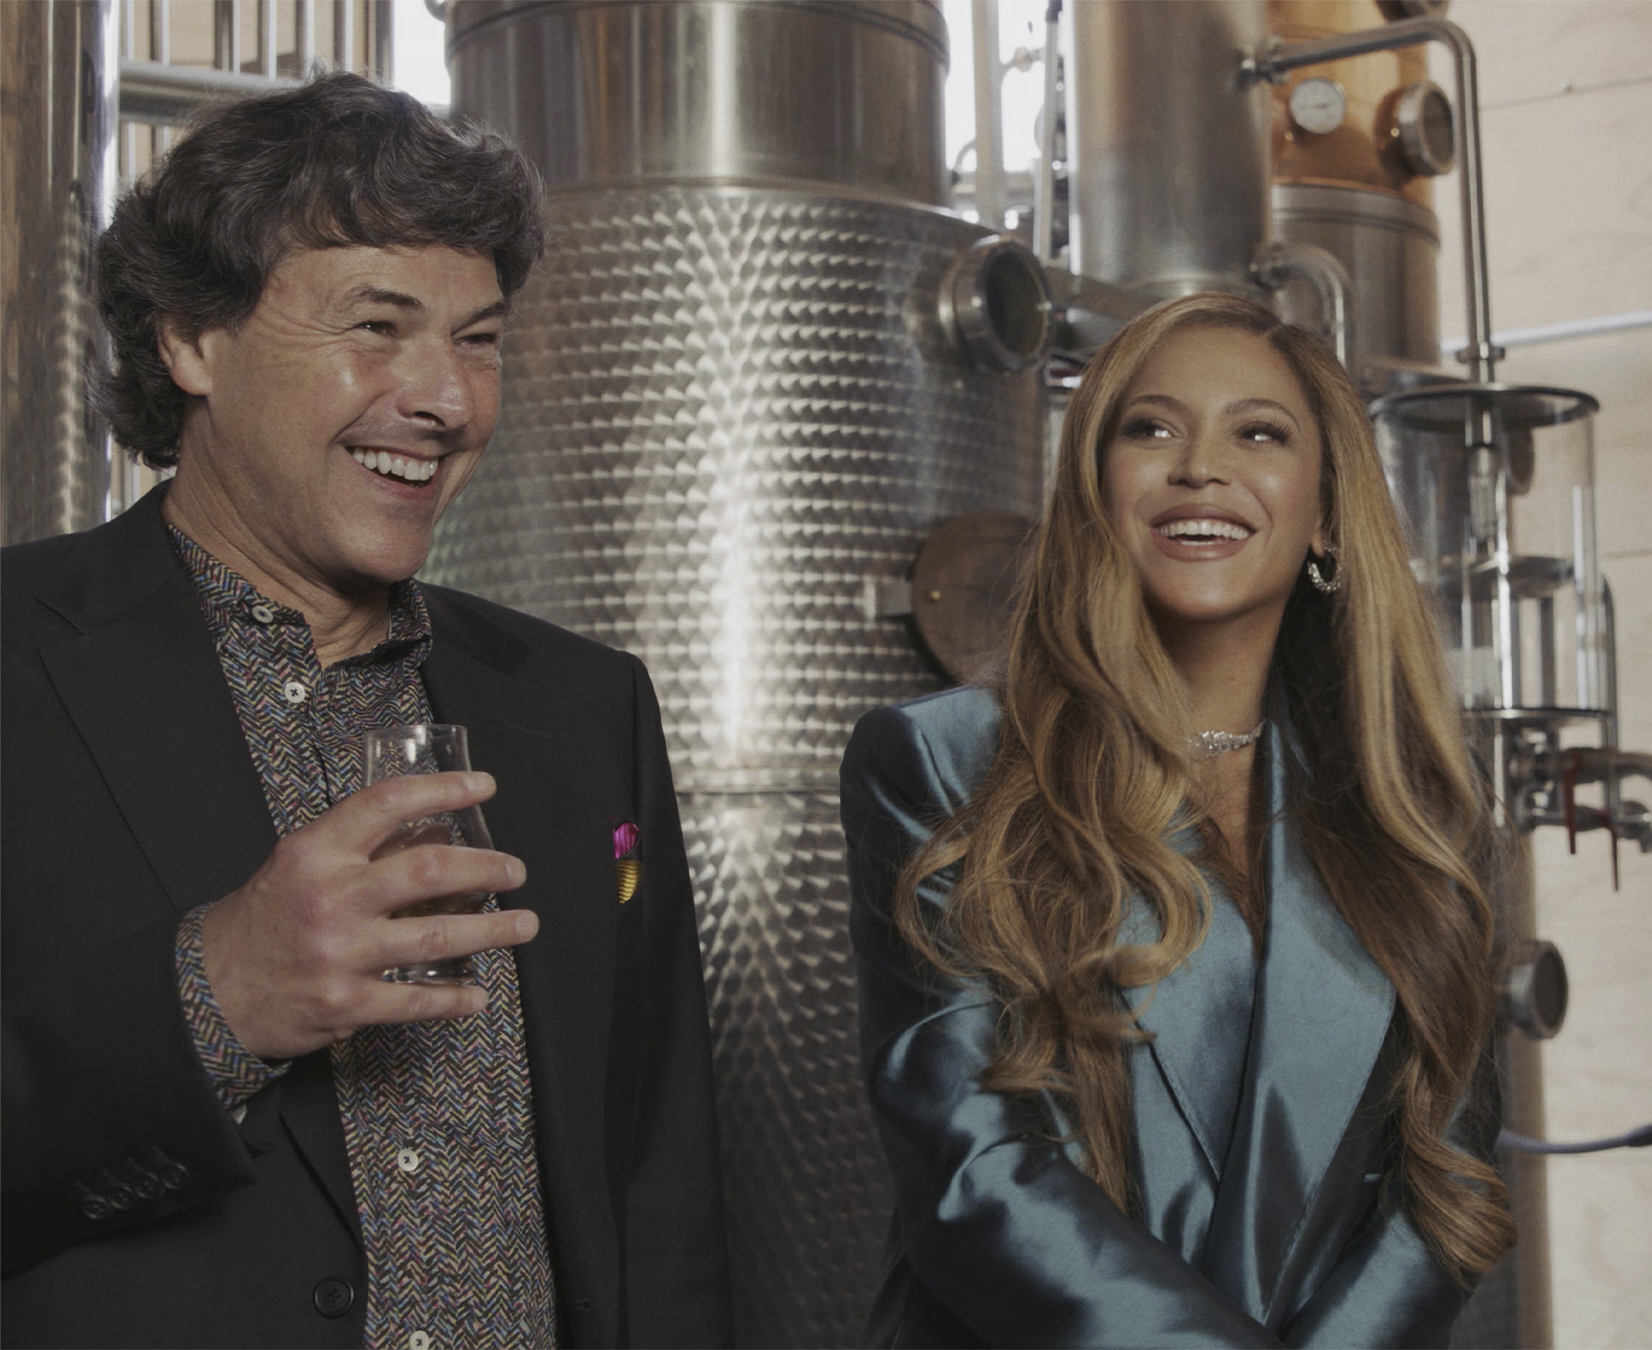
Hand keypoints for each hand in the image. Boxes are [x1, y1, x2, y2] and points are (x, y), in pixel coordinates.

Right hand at [199, 771, 534, 1059]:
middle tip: (515, 869)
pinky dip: (454, 999)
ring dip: (491, 930)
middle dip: (486, 867)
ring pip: (436, 935)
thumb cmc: (264, 920)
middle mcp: (330, 897)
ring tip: (522, 925)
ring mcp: (339, 951)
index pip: (388, 803)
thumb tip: (438, 830)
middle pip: (429, 871)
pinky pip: (415, 999)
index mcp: (316, 852)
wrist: (207, 988)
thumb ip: (361, 848)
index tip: (483, 786)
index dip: (443, 789)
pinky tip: (476, 994)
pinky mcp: (344, 1001)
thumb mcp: (300, 865)